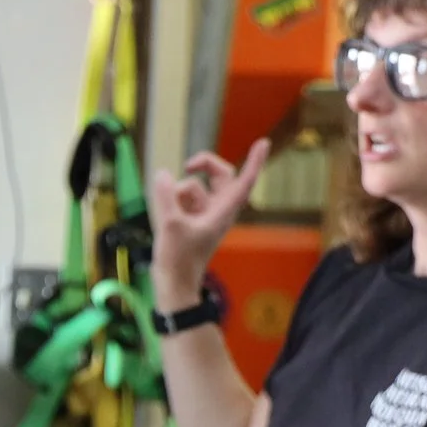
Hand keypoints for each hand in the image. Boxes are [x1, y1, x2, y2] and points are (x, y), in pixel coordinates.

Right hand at [150, 140, 267, 296]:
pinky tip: (165, 217)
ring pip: (194, 188)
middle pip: (220, 175)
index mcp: (223, 211)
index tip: (263, 142)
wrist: (173, 284)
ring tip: (168, 214)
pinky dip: (172, 201)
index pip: (244, 181)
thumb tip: (163, 174)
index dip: (254, 161)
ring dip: (178, 193)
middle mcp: (217, 210)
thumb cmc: (179, 260)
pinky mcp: (190, 220)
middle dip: (203, 167)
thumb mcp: (170, 224)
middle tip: (188, 165)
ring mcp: (204, 214)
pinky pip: (182, 199)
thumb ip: (166, 196)